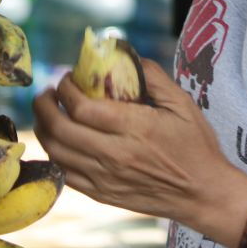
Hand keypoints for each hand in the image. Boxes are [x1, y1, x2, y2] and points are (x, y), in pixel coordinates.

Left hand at [32, 59, 246, 229]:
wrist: (203, 193)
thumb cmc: (196, 145)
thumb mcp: (182, 103)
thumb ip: (153, 76)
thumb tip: (125, 52)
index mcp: (135, 128)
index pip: (81, 107)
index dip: (65, 89)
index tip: (67, 78)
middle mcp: (114, 155)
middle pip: (60, 129)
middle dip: (44, 106)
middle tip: (47, 92)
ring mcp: (105, 178)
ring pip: (56, 153)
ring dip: (43, 129)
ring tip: (47, 113)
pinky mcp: (101, 195)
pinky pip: (64, 175)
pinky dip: (53, 155)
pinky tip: (57, 141)